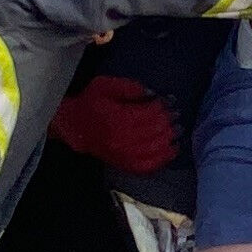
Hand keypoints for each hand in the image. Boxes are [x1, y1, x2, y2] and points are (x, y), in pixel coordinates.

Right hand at [51, 75, 180, 174]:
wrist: (73, 126)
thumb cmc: (91, 102)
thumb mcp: (106, 85)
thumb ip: (130, 88)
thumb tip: (152, 94)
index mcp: (117, 119)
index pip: (148, 115)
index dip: (163, 107)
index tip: (170, 100)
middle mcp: (121, 140)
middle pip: (154, 133)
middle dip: (169, 123)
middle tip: (177, 115)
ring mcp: (122, 155)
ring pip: (154, 150)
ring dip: (169, 141)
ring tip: (178, 132)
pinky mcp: (123, 164)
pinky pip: (147, 166)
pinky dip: (162, 159)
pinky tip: (172, 150)